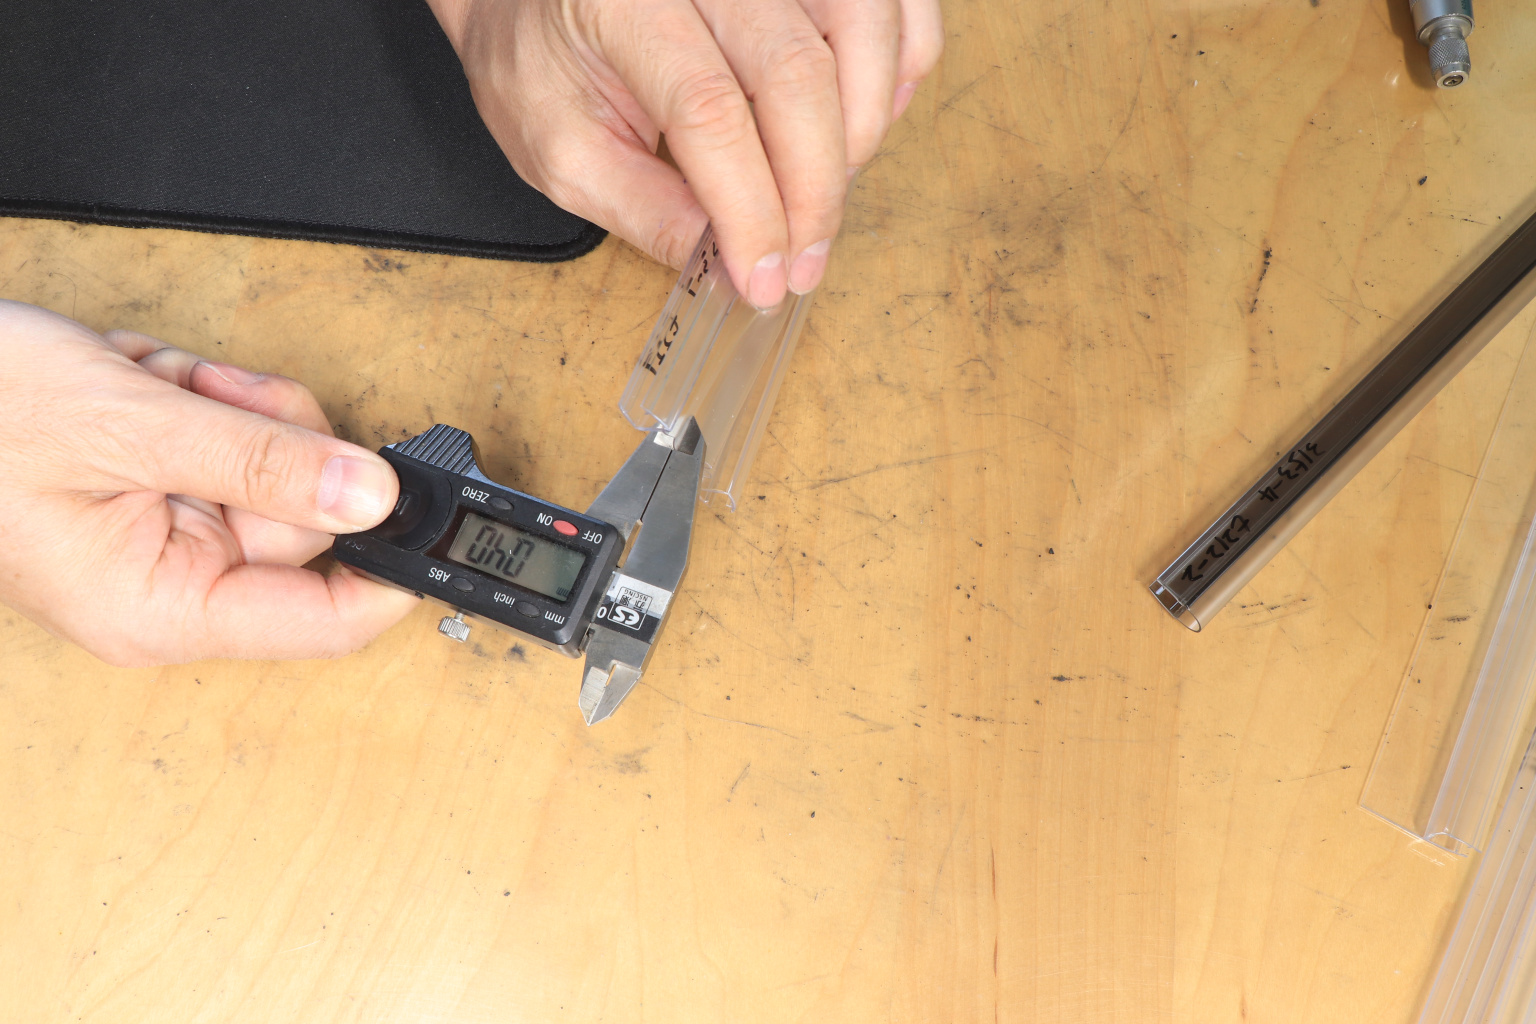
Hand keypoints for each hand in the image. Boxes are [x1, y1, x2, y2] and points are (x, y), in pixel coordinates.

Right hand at [0, 300, 418, 665]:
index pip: (326, 621)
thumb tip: (375, 495)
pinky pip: (234, 436)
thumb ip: (260, 463)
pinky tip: (141, 381)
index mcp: (166, 607)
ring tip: (152, 386)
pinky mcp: (163, 488)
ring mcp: (170, 533)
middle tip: (206, 397)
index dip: (390, 565)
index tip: (428, 506)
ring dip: (228, 404)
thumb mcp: (129, 428)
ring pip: (278, 463)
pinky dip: (202, 394)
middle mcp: (175, 583)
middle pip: (310, 517)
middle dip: (272, 435)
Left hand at [428, 0, 942, 308]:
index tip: (765, 279)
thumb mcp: (562, 153)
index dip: (750, 208)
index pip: (709, 110)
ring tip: (825, 196)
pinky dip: (901, 71)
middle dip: (816, 190)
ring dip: (865, 129)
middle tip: (805, 264)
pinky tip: (859, 126)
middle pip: (797, 72)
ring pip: (862, 25)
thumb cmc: (546, 65)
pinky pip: (897, 6)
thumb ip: (646, 213)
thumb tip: (735, 269)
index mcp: (624, 5)